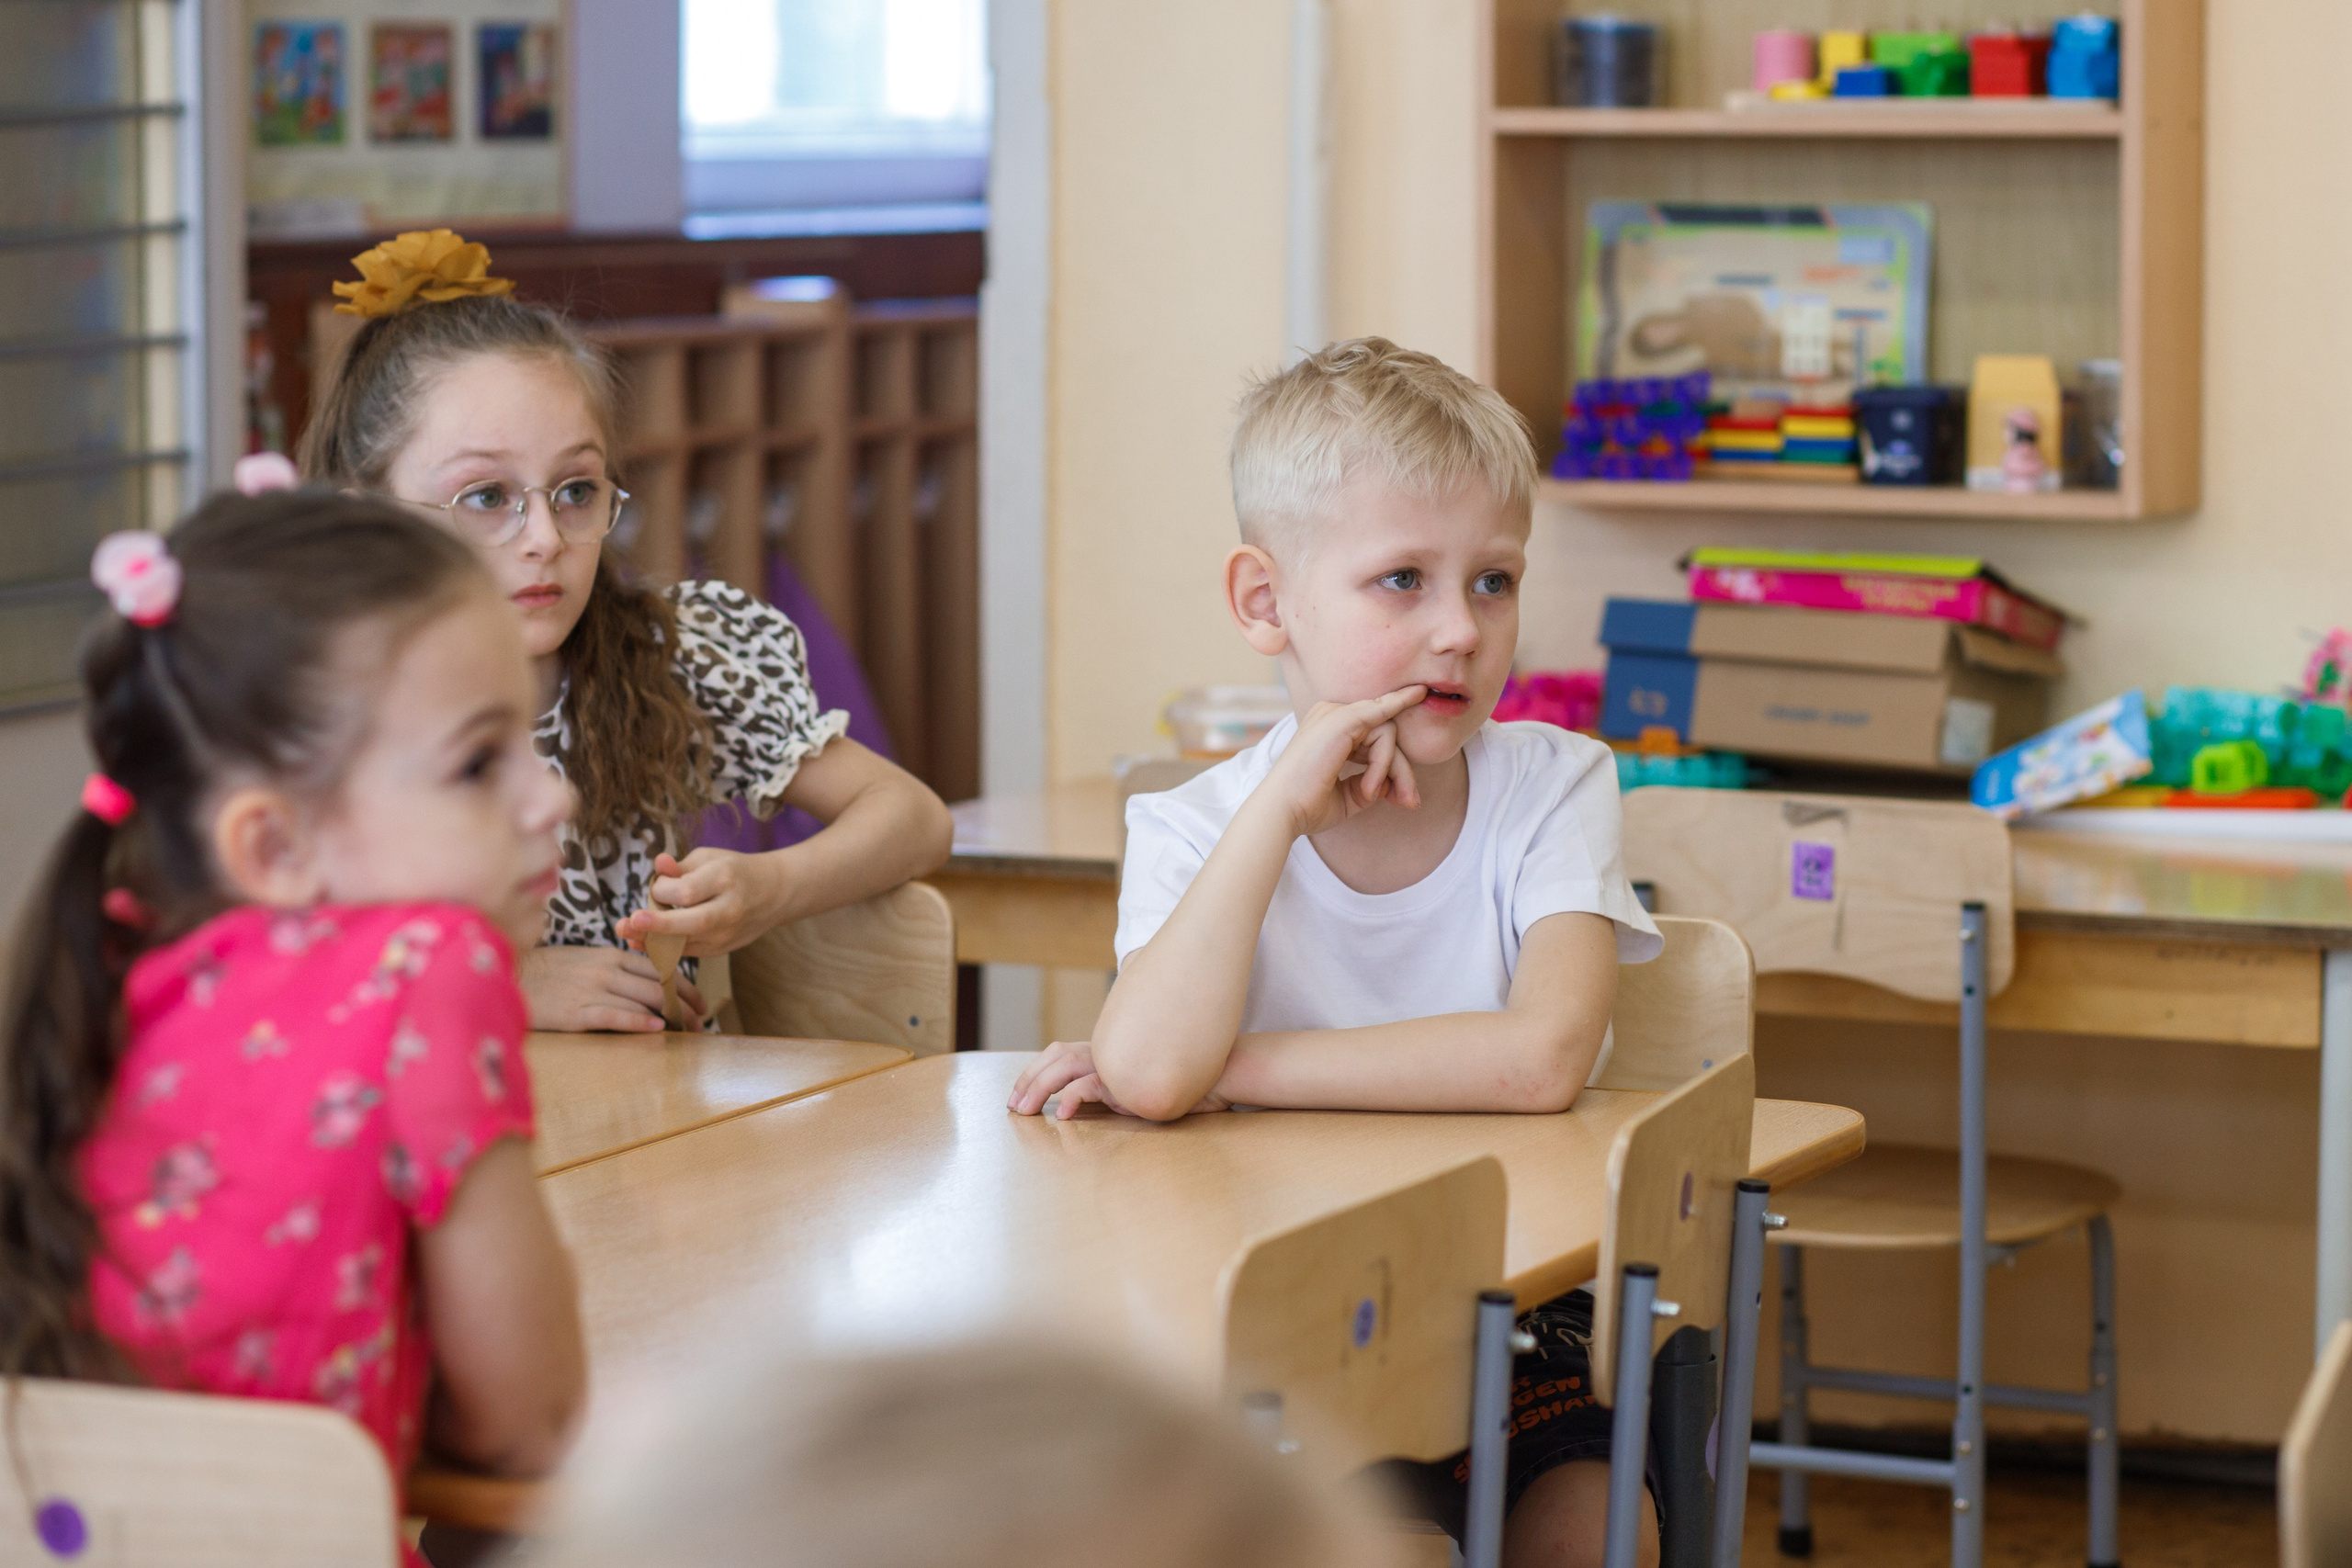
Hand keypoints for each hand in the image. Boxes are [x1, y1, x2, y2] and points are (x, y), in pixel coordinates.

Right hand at [517, 945, 706, 1034]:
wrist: (507, 978)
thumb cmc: (545, 973)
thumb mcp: (584, 960)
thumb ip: (613, 969)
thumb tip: (644, 984)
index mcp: (609, 955)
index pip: (659, 968)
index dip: (685, 986)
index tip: (700, 1001)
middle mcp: (605, 970)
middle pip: (658, 986)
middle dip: (685, 1005)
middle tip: (701, 1021)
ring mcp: (591, 990)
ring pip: (642, 1000)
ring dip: (670, 1017)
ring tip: (688, 1031)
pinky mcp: (576, 1012)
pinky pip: (615, 1015)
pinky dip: (638, 1021)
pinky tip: (656, 1028)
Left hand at [612, 849, 781, 957]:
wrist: (775, 894)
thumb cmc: (735, 870)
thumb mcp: (709, 858)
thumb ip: (680, 867)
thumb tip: (657, 864)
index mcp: (725, 879)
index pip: (687, 891)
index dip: (663, 889)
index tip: (658, 883)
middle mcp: (729, 910)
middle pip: (690, 923)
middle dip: (658, 925)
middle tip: (630, 922)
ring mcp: (727, 935)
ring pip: (686, 944)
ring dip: (652, 940)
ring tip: (626, 934)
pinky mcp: (720, 951)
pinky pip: (687, 952)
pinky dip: (664, 947)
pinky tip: (644, 940)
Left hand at [1007, 1041, 1231, 1120]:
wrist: (1224, 1074)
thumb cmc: (1186, 1082)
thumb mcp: (1143, 1084)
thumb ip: (1120, 1087)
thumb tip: (1095, 1101)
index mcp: (1109, 1050)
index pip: (1061, 1052)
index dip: (1036, 1069)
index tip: (1018, 1092)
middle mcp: (1110, 1053)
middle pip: (1056, 1058)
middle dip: (1028, 1080)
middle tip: (1012, 1105)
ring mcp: (1119, 1064)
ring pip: (1066, 1069)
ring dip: (1039, 1089)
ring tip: (1024, 1110)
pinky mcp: (1131, 1080)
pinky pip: (1094, 1086)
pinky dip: (1075, 1097)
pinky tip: (1064, 1113)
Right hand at [1255, 686, 1426, 839]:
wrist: (1282, 811)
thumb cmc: (1308, 806)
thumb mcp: (1349, 795)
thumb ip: (1372, 783)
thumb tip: (1393, 782)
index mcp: (1329, 729)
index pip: (1373, 739)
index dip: (1390, 767)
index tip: (1407, 798)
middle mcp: (1332, 715)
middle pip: (1385, 734)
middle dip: (1401, 770)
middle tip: (1411, 802)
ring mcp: (1335, 713)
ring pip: (1388, 734)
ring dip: (1392, 769)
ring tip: (1370, 795)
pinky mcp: (1342, 719)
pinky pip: (1384, 728)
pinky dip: (1390, 752)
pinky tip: (1418, 702)